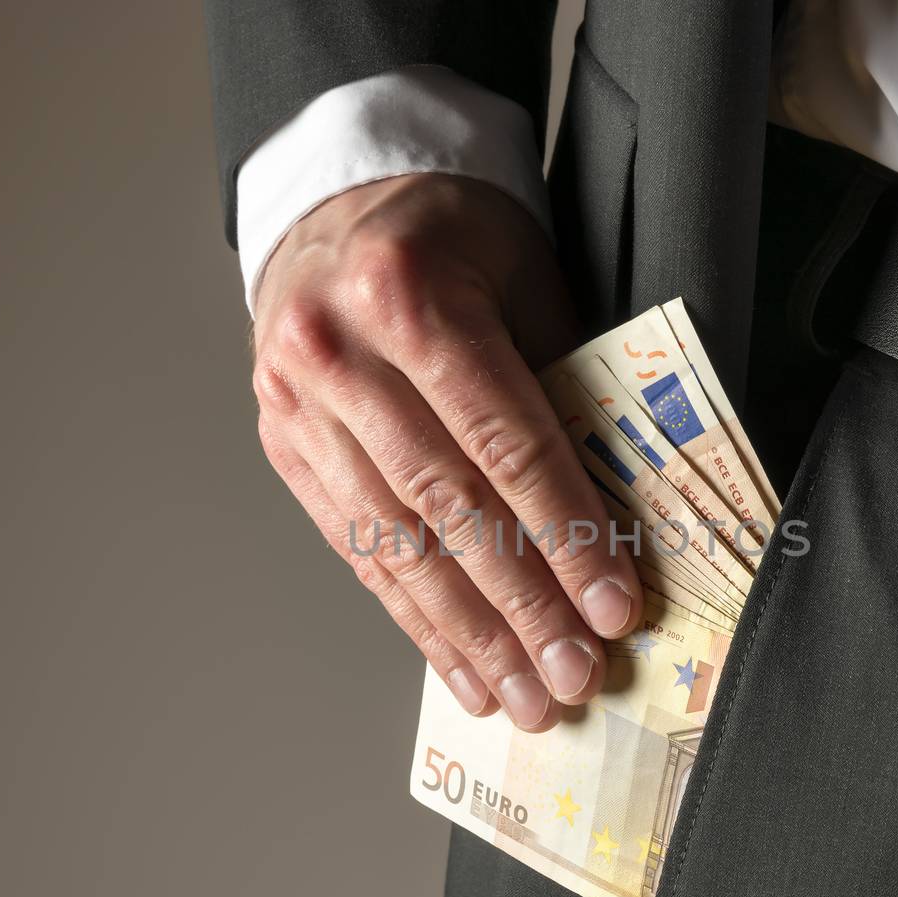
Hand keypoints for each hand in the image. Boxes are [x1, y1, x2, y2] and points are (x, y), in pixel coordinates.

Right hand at [251, 174, 641, 730]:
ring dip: (467, 633)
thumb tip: (616, 518)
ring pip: (393, 544)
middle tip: (573, 678)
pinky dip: (412, 615)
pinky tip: (460, 665)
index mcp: (409, 295)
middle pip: (446, 506)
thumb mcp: (527, 281)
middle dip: (520, 606)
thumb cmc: (455, 237)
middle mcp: (337, 351)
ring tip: (523, 697)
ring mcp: (296, 402)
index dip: (564, 534)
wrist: (340, 198)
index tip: (612, 606)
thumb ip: (563, 388)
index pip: (504, 443)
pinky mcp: (282, 442)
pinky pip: (354, 546)